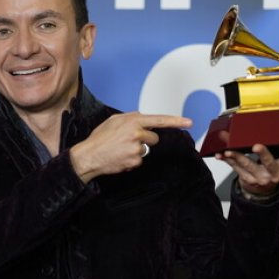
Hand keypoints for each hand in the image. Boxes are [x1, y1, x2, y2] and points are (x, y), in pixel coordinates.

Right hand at [70, 112, 191, 182]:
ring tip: (121, 149)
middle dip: (145, 140)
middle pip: (154, 138)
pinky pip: (140, 160)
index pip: (159, 120)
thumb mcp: (114, 120)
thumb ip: (131, 118)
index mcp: (133, 121)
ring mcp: (137, 148)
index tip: (189, 122)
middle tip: (128, 141)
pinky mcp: (135, 161)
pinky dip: (132, 159)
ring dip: (137, 150)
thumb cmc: (100, 138)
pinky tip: (120, 157)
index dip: (176, 121)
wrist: (89, 156)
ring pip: (147, 149)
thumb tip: (142, 118)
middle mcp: (137, 133)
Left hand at [215, 133, 278, 196]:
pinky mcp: (246, 178)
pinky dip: (227, 160)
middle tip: (257, 146)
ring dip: (237, 157)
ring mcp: (259, 176)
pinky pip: (235, 168)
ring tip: (229, 150)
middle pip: (269, 163)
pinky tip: (220, 154)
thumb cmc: (275, 168)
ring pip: (248, 166)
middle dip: (263, 154)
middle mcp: (273, 172)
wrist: (263, 188)